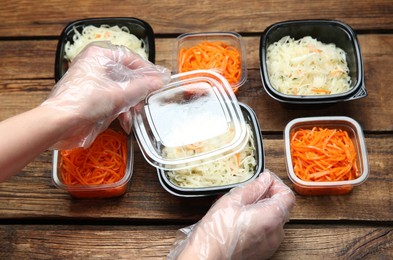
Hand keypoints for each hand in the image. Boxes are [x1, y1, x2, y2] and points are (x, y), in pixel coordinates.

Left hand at [41, 42, 169, 148]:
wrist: (60, 123)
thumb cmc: (87, 102)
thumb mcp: (120, 93)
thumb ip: (143, 86)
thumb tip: (161, 80)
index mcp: (100, 55)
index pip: (131, 57)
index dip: (147, 70)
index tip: (159, 81)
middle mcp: (95, 64)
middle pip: (126, 74)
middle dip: (138, 91)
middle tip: (147, 101)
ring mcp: (91, 81)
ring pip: (120, 88)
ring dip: (130, 103)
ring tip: (135, 115)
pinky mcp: (89, 96)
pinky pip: (111, 98)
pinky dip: (119, 109)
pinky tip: (125, 122)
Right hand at [168, 170, 294, 259]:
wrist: (209, 256)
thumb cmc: (217, 230)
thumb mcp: (232, 200)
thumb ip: (253, 188)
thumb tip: (265, 179)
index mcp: (271, 217)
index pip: (287, 195)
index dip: (276, 184)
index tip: (263, 180)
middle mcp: (276, 232)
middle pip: (282, 207)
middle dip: (270, 195)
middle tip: (251, 191)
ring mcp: (271, 244)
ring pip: (276, 220)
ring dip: (265, 209)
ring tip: (244, 205)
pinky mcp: (264, 251)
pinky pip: (269, 232)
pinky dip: (261, 222)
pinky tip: (243, 219)